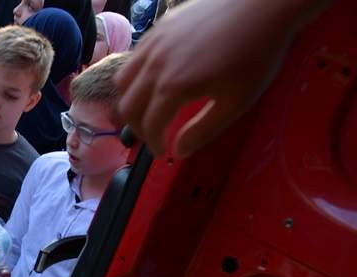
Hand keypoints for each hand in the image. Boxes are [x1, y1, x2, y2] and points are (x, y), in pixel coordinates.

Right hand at [117, 0, 321, 157]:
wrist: (263, 5)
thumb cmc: (255, 54)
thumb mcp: (236, 101)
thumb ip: (203, 130)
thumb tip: (179, 152)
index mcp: (173, 87)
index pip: (149, 125)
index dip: (154, 143)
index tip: (162, 151)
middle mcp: (154, 66)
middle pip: (127, 106)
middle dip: (137, 127)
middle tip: (153, 135)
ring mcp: (153, 44)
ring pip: (123, 81)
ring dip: (131, 101)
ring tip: (148, 109)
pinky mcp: (158, 28)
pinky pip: (134, 58)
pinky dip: (136, 77)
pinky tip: (156, 80)